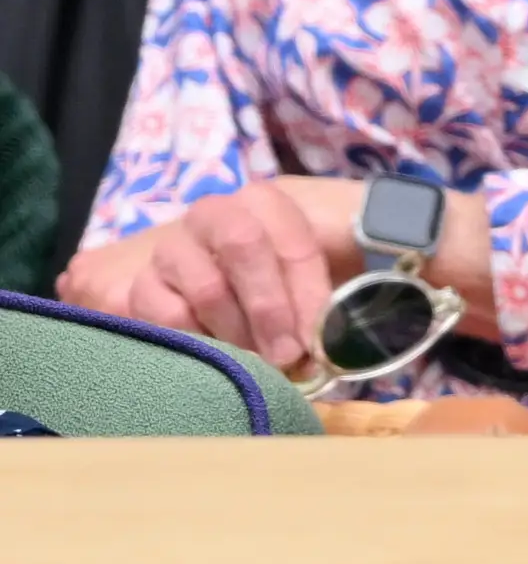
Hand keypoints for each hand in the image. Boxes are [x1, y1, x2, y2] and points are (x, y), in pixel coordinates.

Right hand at [56, 180, 362, 371]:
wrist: (226, 283)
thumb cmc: (292, 280)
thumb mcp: (328, 268)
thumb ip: (342, 288)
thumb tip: (350, 332)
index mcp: (265, 202)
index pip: (291, 239)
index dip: (309, 293)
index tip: (319, 339)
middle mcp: (214, 213)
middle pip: (244, 248)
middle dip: (272, 309)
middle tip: (288, 356)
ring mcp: (172, 248)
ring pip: (205, 288)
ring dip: (239, 334)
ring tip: (259, 361)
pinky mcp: (140, 285)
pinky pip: (163, 316)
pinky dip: (197, 343)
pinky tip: (219, 356)